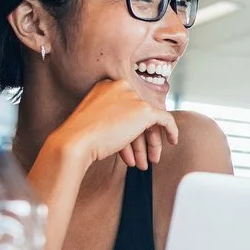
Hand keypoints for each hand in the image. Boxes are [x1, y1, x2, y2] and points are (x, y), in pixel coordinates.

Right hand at [48, 76, 179, 173]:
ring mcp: (132, 97)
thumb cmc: (79, 136)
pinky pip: (165, 119)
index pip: (125, 107)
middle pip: (137, 115)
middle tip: (143, 157)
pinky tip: (173, 142)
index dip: (129, 130)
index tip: (129, 145)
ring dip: (146, 145)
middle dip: (140, 140)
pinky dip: (171, 130)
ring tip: (143, 164)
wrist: (76, 140)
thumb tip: (129, 131)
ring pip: (148, 122)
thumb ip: (112, 118)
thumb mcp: (95, 120)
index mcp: (106, 85)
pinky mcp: (144, 110)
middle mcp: (121, 86)